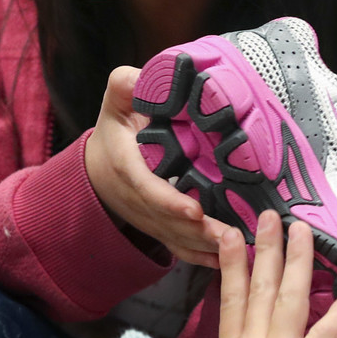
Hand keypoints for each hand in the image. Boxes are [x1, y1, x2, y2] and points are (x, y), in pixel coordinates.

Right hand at [84, 66, 229, 267]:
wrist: (97, 168)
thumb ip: (125, 86)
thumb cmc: (115, 131)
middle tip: (231, 235)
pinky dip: (202, 257)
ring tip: (239, 248)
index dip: (168, 202)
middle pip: (167, 222)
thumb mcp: (116, 102)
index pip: (146, 188)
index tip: (194, 210)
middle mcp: (136, 199)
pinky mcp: (159, 228)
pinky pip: (180, 248)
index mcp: (126, 166)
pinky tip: (229, 260)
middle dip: (198, 232)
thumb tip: (138, 77)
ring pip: (176, 238)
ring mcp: (148, 218)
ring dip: (205, 247)